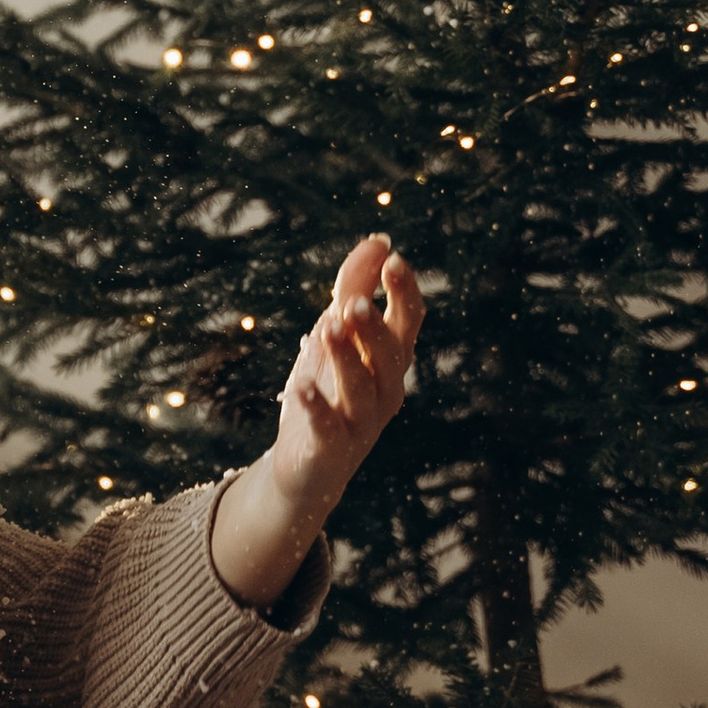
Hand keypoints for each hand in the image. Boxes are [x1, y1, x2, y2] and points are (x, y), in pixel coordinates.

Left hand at [210, 230, 423, 607]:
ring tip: (328, 328)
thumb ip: (355, 287)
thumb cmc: (327, 390)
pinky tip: (299, 389)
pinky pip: (327, 428)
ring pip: (361, 390)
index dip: (404, 294)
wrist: (306, 467)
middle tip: (356, 303)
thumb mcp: (337, 334)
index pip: (407, 324)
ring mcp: (360, 424)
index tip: (395, 261)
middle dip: (374, 330)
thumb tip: (379, 241)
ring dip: (345, 359)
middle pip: (389, 357)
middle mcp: (384, 393)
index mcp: (389, 362)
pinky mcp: (330, 451)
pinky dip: (315, 409)